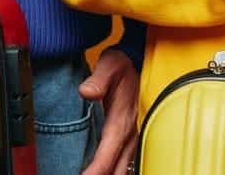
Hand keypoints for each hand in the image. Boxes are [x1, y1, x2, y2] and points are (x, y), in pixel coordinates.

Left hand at [78, 48, 137, 174]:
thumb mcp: (110, 65)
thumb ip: (98, 79)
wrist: (138, 61)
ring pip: (121, 170)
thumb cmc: (122, 65)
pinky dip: (112, 171)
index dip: (93, 173)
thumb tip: (85, 91)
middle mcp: (129, 135)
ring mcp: (131, 139)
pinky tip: (100, 172)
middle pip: (115, 172)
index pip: (106, 158)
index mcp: (121, 123)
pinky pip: (123, 164)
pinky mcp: (129, 139)